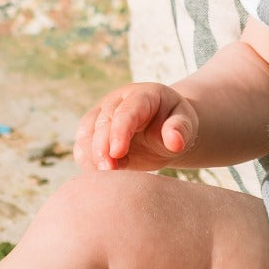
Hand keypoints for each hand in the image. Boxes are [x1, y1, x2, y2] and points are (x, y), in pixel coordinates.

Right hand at [73, 82, 198, 171]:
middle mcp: (117, 102)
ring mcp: (102, 116)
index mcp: (142, 95)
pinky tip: (104, 173)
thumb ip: (180, 129)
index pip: (127, 111)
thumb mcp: (185, 123)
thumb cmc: (175, 125)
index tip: (117, 153)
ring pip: (86, 134)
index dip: (119, 131)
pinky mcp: (93, 133)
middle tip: (109, 171)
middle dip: (102, 148)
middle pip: (102, 123)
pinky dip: (87, 162)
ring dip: (92, 156)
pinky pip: (82, 148)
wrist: (162, 130)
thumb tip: (175, 142)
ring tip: (110, 173)